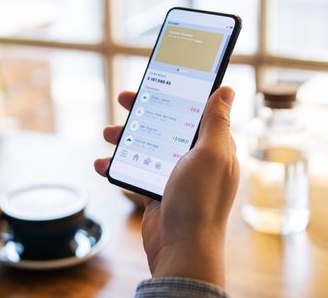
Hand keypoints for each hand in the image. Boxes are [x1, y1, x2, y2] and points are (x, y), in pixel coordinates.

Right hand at [94, 87, 238, 287]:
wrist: (181, 248)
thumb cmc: (199, 201)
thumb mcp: (210, 154)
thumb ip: (216, 121)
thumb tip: (227, 89)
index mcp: (215, 147)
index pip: (197, 111)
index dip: (178, 93)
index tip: (158, 79)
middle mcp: (196, 159)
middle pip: (167, 125)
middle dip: (144, 111)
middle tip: (124, 98)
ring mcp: (175, 176)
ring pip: (147, 146)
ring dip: (126, 137)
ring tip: (107, 133)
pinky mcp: (157, 192)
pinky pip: (134, 171)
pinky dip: (116, 165)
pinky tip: (100, 163)